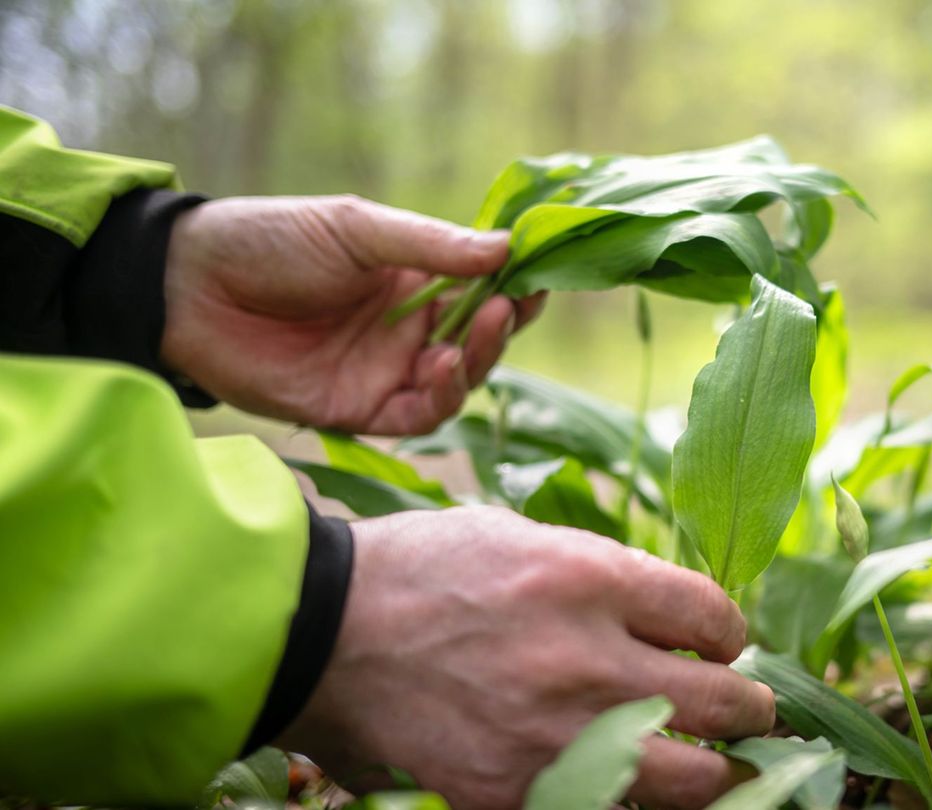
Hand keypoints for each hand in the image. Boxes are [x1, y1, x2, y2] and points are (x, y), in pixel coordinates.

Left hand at [161, 195, 544, 434]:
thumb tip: (509, 247)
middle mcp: (409, 328)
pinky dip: (441, 397)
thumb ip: (431, 245)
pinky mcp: (359, 410)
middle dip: (504, 322)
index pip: (483, 286)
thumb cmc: (270, 240)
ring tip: (483, 327)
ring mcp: (386, 371)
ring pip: (459, 379)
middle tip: (515, 302)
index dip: (516, 283)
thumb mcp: (356, 228)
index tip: (540, 273)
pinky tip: (440, 367)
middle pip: (479, 337)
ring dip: (479, 358)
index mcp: (414, 278)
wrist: (188, 288)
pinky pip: (417, 416)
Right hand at [278, 507, 774, 808]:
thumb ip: (610, 577)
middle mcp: (588, 660)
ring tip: (712, 762)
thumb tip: (676, 619)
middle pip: (727, 704)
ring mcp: (556, 737)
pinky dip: (630, 797)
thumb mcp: (525, 538)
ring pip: (693, 780)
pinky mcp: (518, 793)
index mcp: (592, 579)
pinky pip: (613, 809)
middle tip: (750, 711)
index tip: (721, 645)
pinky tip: (625, 778)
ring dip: (715, 771)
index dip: (731, 635)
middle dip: (750, 709)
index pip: (716, 618)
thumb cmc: (427, 570)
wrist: (327, 632)